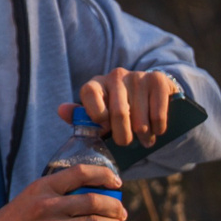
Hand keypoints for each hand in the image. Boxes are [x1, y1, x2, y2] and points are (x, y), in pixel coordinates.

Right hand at [0, 165, 126, 220]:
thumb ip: (53, 193)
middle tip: (123, 213)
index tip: (117, 183)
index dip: (104, 176)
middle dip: (115, 207)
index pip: (80, 173)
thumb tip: (83, 194)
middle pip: (93, 200)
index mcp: (43, 187)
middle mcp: (48, 204)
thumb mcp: (29, 196)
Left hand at [59, 68, 176, 148]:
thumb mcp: (98, 116)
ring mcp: (137, 76)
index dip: (97, 116)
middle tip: (126, 144)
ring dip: (143, 136)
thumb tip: (62, 110)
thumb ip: (80, 117)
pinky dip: (158, 128)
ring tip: (144, 141)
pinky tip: (157, 131)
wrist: (149, 96)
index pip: (89, 93)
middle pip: (119, 113)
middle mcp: (115, 75)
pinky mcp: (158, 79)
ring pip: (140, 118)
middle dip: (123, 137)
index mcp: (96, 84)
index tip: (105, 129)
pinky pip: (157, 113)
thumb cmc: (118, 111)